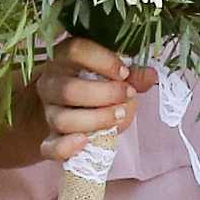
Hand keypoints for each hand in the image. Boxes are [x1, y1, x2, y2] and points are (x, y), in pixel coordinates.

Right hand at [0, 38, 142, 171]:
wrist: (70, 108)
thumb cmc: (96, 85)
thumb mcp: (114, 75)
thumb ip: (132, 75)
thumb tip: (150, 75)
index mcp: (65, 59)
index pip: (75, 51)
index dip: (103, 61)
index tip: (125, 73)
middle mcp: (51, 84)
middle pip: (68, 90)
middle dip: (104, 94)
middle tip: (128, 95)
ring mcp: (48, 112)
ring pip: (62, 119)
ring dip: (96, 120)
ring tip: (119, 116)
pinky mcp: (48, 139)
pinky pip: (50, 147)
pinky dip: (66, 147)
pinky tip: (85, 141)